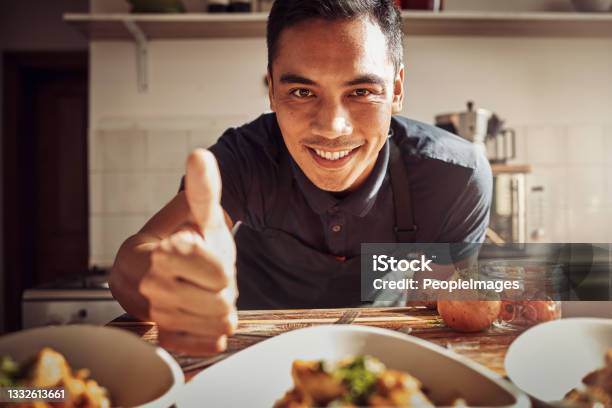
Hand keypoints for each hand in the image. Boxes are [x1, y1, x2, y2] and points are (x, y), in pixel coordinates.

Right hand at [139, 149, 237, 355]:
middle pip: (221, 303)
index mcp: (159, 254)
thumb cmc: (185, 239)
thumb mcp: (198, 213)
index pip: (220, 275)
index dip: (221, 269)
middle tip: (206, 280)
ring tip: (202, 293)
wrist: (156, 269)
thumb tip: (200, 154)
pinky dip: (211, 332)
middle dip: (223, 291)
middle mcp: (150, 287)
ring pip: (218, 324)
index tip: (205, 260)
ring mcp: (154, 315)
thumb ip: (203, 188)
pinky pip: (205, 343)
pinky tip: (200, 317)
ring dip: (219, 309)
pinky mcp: (161, 337)